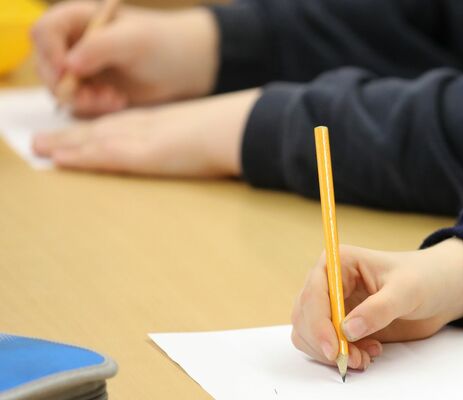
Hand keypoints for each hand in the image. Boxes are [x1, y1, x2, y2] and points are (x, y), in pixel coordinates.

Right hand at [31, 0, 217, 116]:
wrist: (186, 67)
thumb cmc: (163, 45)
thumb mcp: (134, 40)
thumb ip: (100, 46)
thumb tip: (68, 64)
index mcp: (78, 19)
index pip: (44, 31)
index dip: (50, 52)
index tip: (67, 72)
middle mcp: (73, 42)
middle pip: (45, 65)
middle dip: (67, 85)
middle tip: (96, 96)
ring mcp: (79, 68)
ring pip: (59, 89)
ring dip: (83, 100)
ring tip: (115, 99)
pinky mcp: (90, 90)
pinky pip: (77, 104)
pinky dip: (93, 108)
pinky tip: (118, 102)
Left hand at [32, 89, 258, 176]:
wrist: (245, 128)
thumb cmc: (242, 132)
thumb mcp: (220, 136)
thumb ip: (209, 144)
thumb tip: (216, 151)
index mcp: (170, 122)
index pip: (125, 123)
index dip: (100, 128)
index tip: (82, 133)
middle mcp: (152, 125)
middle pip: (104, 128)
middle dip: (74, 135)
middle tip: (45, 142)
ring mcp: (146, 137)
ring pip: (96, 139)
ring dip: (66, 144)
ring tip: (40, 149)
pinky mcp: (144, 153)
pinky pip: (104, 154)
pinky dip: (80, 156)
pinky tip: (60, 160)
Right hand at [291, 238, 462, 370]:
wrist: (440, 291)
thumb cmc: (424, 278)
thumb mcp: (406, 291)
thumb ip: (378, 309)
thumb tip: (346, 330)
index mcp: (339, 262)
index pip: (313, 294)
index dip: (318, 323)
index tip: (334, 349)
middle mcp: (329, 282)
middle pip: (304, 317)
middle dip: (325, 343)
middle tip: (354, 359)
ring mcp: (333, 305)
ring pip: (310, 335)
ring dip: (332, 353)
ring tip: (365, 357)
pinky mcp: (341, 325)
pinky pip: (326, 346)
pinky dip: (342, 356)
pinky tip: (369, 352)